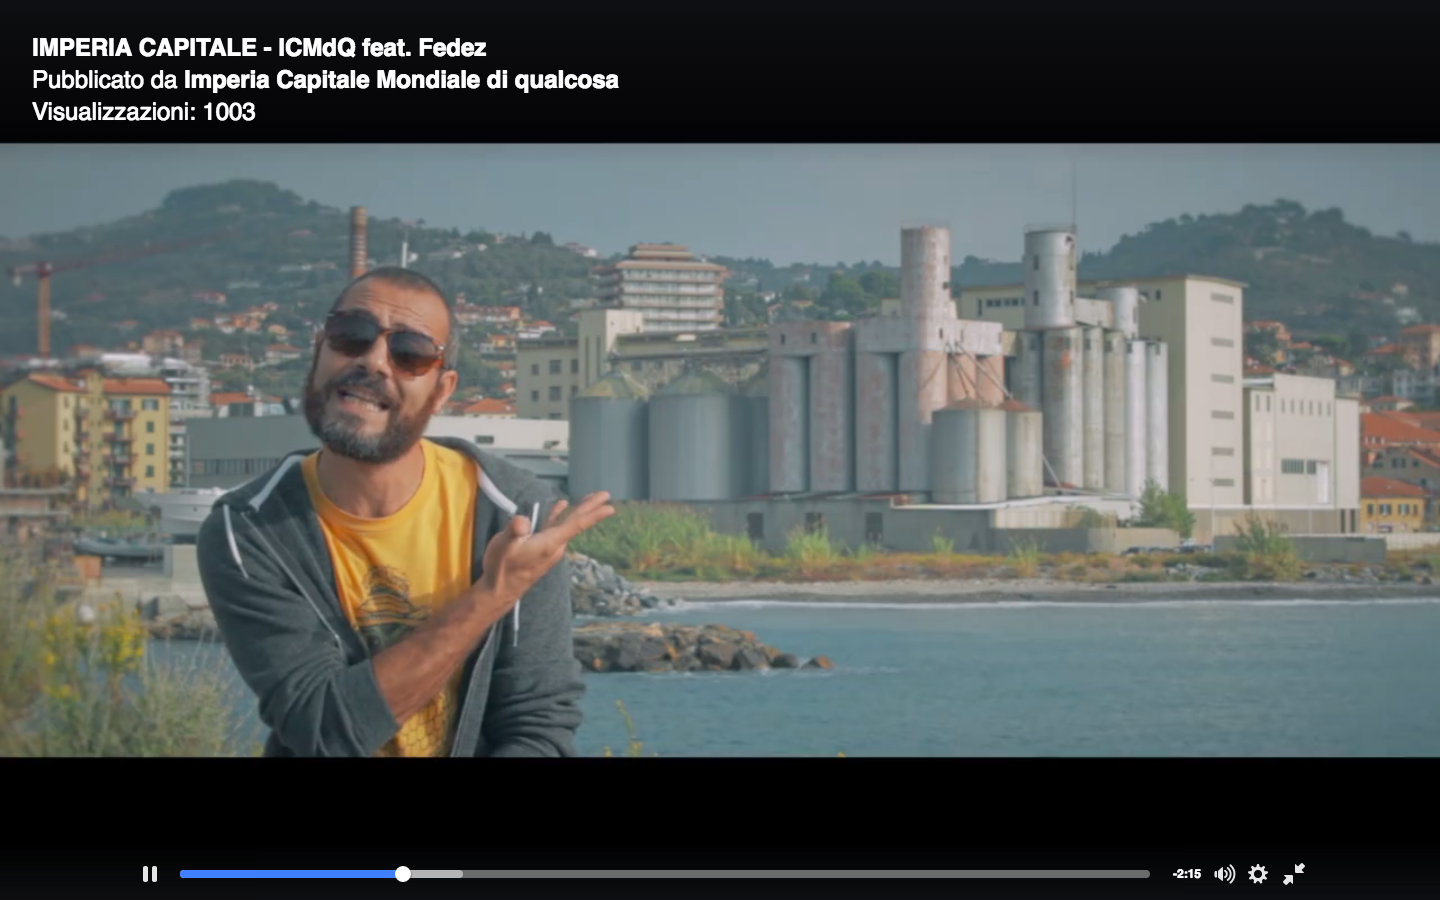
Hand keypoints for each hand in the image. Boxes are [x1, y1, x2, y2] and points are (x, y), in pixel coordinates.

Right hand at [476, 491, 614, 609]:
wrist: (499, 591)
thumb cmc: (502, 568)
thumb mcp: (504, 547)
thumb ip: (514, 532)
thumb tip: (522, 520)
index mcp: (550, 543)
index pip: (576, 525)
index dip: (593, 514)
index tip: (610, 507)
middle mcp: (555, 545)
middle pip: (576, 523)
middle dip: (591, 508)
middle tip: (606, 494)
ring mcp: (549, 547)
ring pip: (567, 524)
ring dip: (578, 511)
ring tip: (589, 499)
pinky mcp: (541, 548)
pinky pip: (555, 528)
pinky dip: (559, 516)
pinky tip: (561, 507)